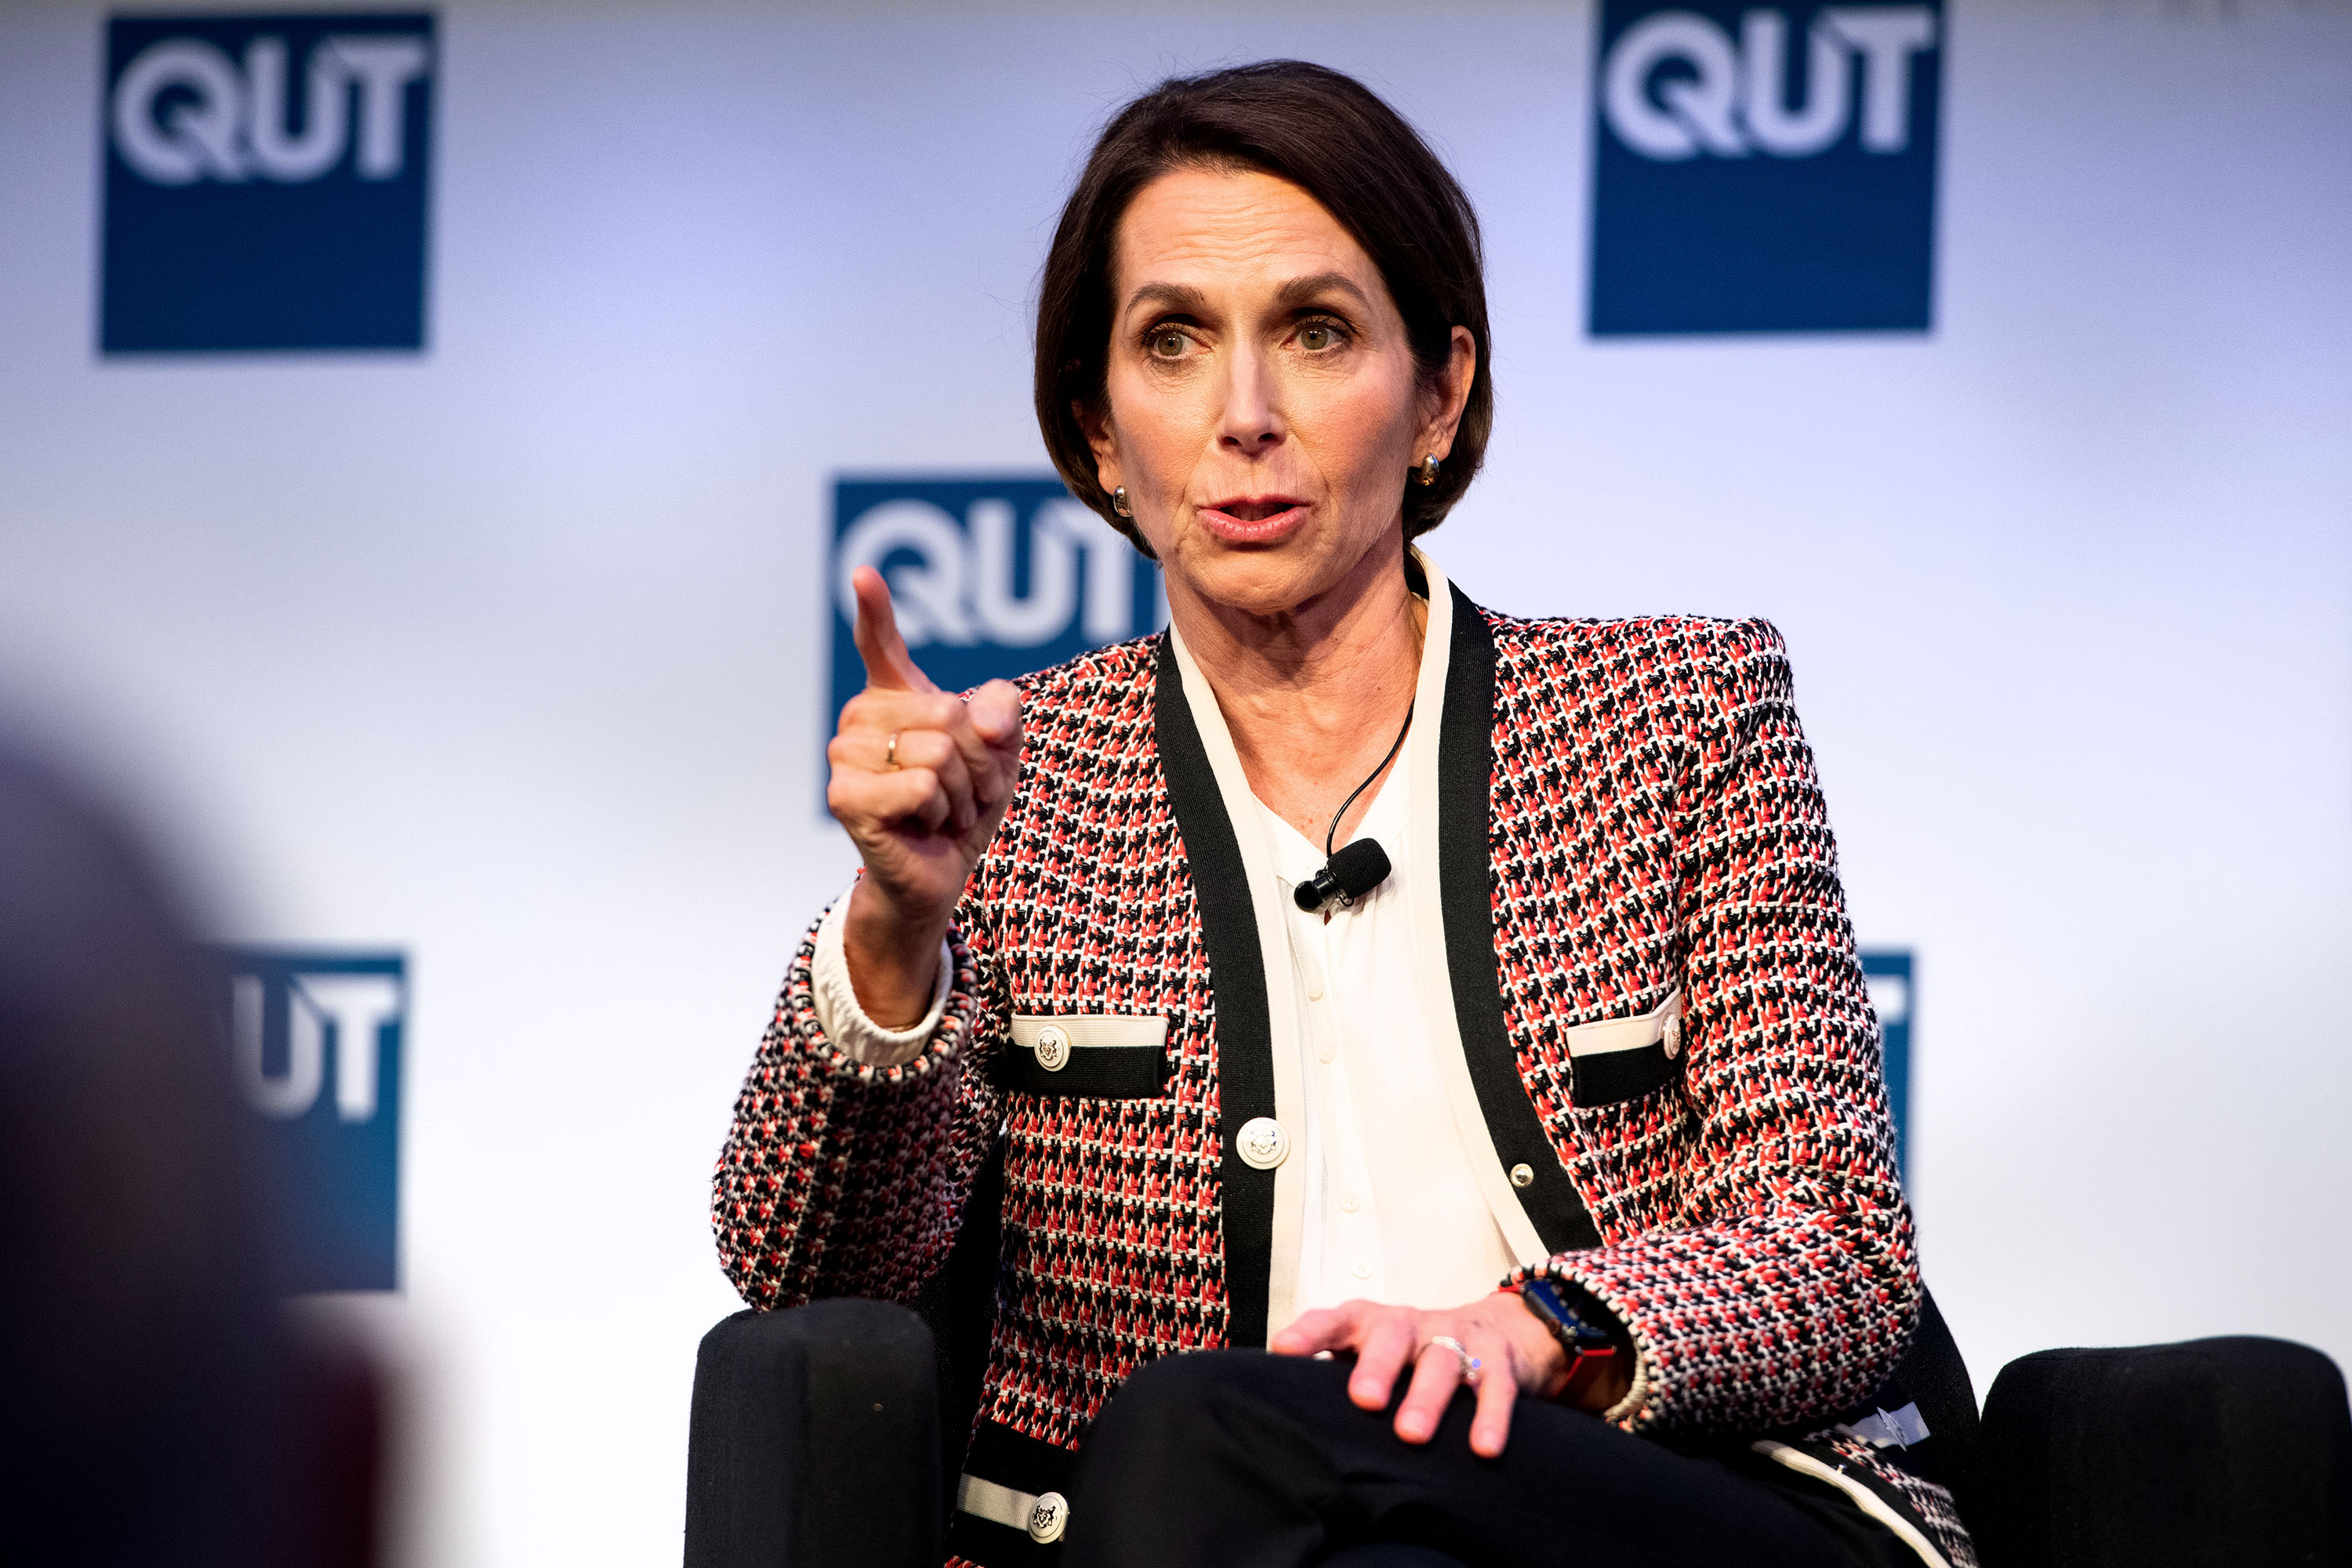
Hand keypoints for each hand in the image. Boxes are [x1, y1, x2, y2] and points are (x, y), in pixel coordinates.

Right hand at [825, 566, 1022, 1024]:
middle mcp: (862, 718)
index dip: (873, 607)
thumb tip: (977, 715)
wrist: (941, 872)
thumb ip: (1003, 710)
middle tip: (961, 791)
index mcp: (895, 697)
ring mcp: (845, 755)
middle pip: (949, 710)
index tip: (864, 573)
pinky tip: (923, 826)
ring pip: (938, 751)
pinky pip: (921, 785)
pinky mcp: (845, 795)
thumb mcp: (1002, 750)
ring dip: (963, 792)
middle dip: (977, 761)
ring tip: (943, 811)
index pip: (879, 642)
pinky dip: (942, 812)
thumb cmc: (965, 805)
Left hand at [1270, 1292, 1578, 1458]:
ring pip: (1442, 1362)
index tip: (1285, 1349)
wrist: (1499, 1331)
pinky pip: (1495, 1388)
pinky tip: (1483, 1447)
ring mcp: (1457, 1340)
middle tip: (1364, 1400)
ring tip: (1412, 1435)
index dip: (1310, 1332)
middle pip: (1392, 1337)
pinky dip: (1490, 1417)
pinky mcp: (1498, 1362)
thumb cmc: (1414, 1352)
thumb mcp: (1372, 1351)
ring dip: (1427, 1398)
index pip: (1335, 1320)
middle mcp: (1412, 1326)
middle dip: (1377, 1366)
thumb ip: (1333, 1370)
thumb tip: (1276, 1406)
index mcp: (1372, 1323)